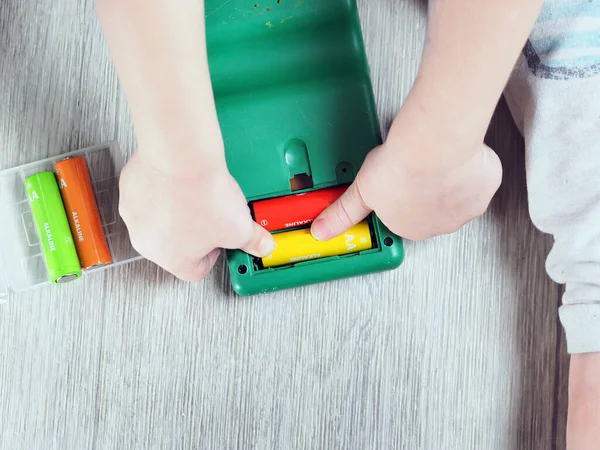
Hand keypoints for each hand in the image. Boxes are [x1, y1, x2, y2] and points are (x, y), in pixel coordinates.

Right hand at [119, 151, 274, 280]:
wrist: (181, 154)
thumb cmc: (203, 194)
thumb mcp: (241, 228)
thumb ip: (252, 242)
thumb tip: (262, 245)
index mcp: (172, 259)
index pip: (195, 270)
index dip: (214, 253)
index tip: (222, 237)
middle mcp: (146, 241)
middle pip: (177, 244)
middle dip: (196, 229)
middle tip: (212, 212)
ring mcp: (134, 214)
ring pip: (161, 219)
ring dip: (178, 209)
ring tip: (198, 192)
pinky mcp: (129, 188)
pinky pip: (149, 195)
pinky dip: (163, 189)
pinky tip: (181, 178)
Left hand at [310, 95, 502, 241]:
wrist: (432, 144)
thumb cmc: (399, 167)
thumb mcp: (360, 192)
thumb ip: (343, 214)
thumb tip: (320, 231)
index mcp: (410, 228)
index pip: (404, 215)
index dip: (401, 194)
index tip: (399, 179)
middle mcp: (441, 224)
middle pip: (432, 205)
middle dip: (426, 187)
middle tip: (417, 165)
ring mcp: (466, 207)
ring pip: (457, 192)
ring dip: (449, 177)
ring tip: (435, 156)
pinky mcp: (486, 187)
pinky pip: (479, 177)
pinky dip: (471, 166)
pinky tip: (456, 154)